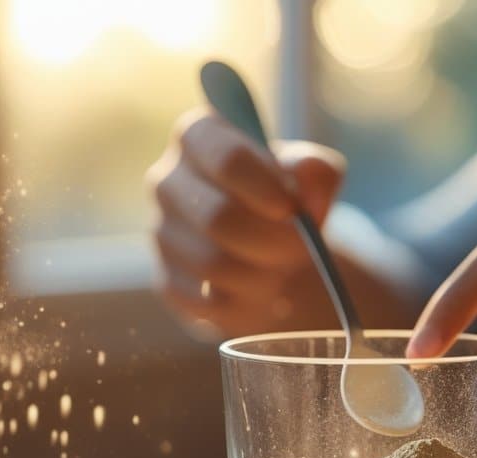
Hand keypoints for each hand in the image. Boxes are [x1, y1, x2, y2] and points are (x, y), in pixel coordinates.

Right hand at [147, 109, 345, 336]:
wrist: (274, 261)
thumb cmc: (287, 207)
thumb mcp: (312, 181)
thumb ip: (315, 171)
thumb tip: (303, 174)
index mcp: (199, 136)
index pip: (225, 156)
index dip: (263, 185)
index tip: (290, 208)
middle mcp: (167, 180)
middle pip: (217, 216)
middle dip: (270, 239)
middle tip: (301, 248)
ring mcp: (161, 232)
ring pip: (212, 262)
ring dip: (262, 273)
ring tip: (283, 270)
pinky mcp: (167, 280)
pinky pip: (206, 299)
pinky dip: (243, 300)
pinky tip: (257, 289)